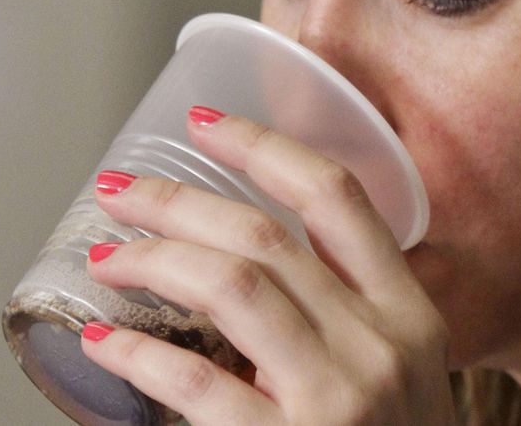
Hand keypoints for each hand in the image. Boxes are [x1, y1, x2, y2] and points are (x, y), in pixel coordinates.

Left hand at [81, 108, 454, 424]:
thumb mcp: (404, 370)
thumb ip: (353, 310)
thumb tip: (255, 250)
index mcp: (411, 314)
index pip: (339, 199)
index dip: (268, 147)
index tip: (210, 123)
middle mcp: (380, 345)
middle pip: (266, 235)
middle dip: (180, 199)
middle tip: (124, 189)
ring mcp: (337, 398)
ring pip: (231, 286)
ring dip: (153, 259)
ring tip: (109, 253)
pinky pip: (198, 383)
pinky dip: (141, 355)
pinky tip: (109, 340)